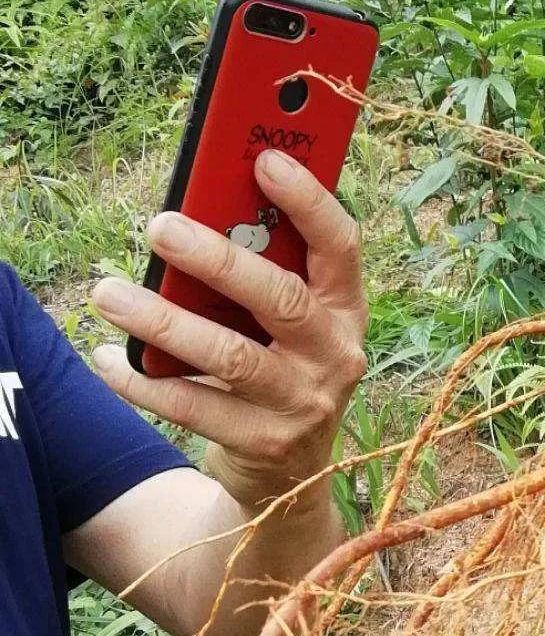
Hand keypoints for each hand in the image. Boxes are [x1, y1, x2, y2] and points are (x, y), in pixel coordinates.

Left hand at [90, 150, 367, 510]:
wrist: (287, 476)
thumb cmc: (277, 370)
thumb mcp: (288, 325)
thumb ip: (264, 275)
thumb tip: (203, 217)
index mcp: (346, 310)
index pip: (340, 247)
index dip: (308, 201)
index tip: (264, 159)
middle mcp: (336, 356)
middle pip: (281, 299)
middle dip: (218, 259)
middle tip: (159, 226)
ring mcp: (304, 404)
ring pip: (231, 356)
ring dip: (162, 321)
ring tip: (108, 293)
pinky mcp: (265, 444)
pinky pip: (194, 406)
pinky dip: (143, 381)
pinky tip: (108, 357)